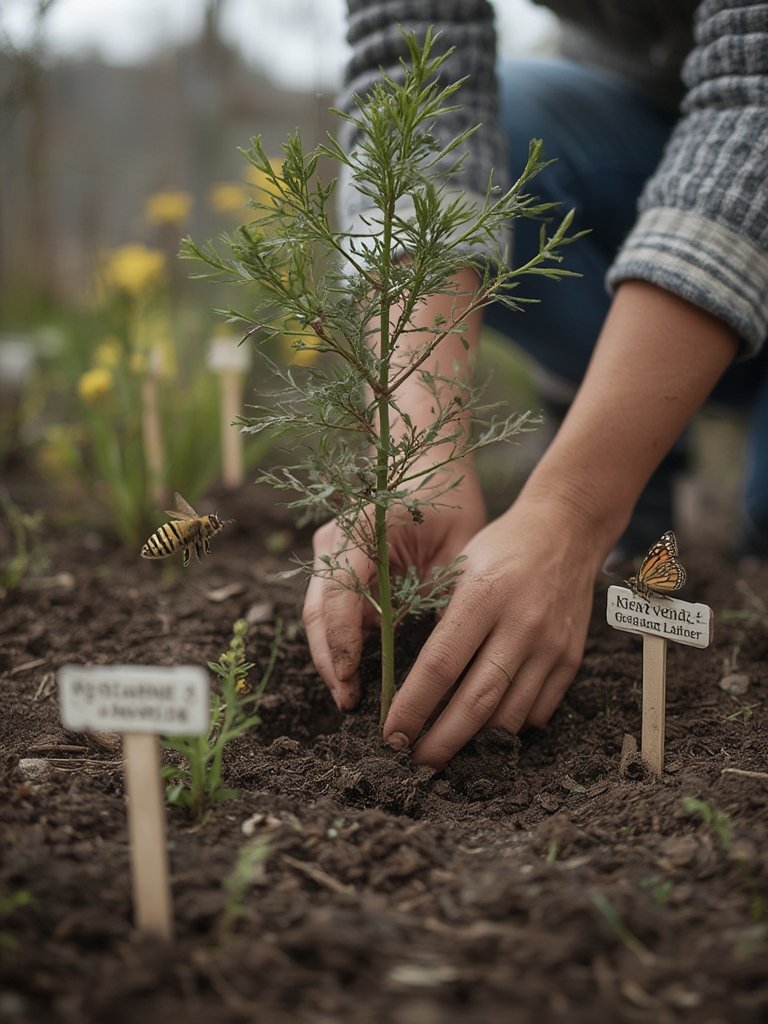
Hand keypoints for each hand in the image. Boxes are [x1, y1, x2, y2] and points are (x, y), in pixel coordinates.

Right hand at [302, 465, 486, 711]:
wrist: (429, 460)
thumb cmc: (451, 499)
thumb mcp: (459, 546)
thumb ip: (444, 595)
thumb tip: (443, 661)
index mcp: (365, 526)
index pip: (339, 590)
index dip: (341, 640)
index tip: (352, 681)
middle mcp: (337, 537)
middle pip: (318, 609)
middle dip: (331, 660)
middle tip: (349, 701)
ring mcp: (330, 548)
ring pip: (319, 611)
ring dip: (332, 653)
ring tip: (351, 694)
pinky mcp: (334, 561)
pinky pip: (330, 606)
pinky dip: (340, 638)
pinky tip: (357, 669)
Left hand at [381, 494, 605, 766]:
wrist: (567, 531)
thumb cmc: (502, 546)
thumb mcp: (460, 568)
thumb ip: (442, 621)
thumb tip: (415, 684)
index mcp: (484, 596)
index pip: (440, 665)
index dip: (413, 706)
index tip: (392, 732)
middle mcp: (521, 624)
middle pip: (476, 701)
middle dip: (441, 741)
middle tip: (415, 763)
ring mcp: (551, 646)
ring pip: (509, 716)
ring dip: (474, 742)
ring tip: (446, 749)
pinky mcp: (571, 659)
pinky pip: (538, 711)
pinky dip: (510, 727)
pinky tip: (488, 728)